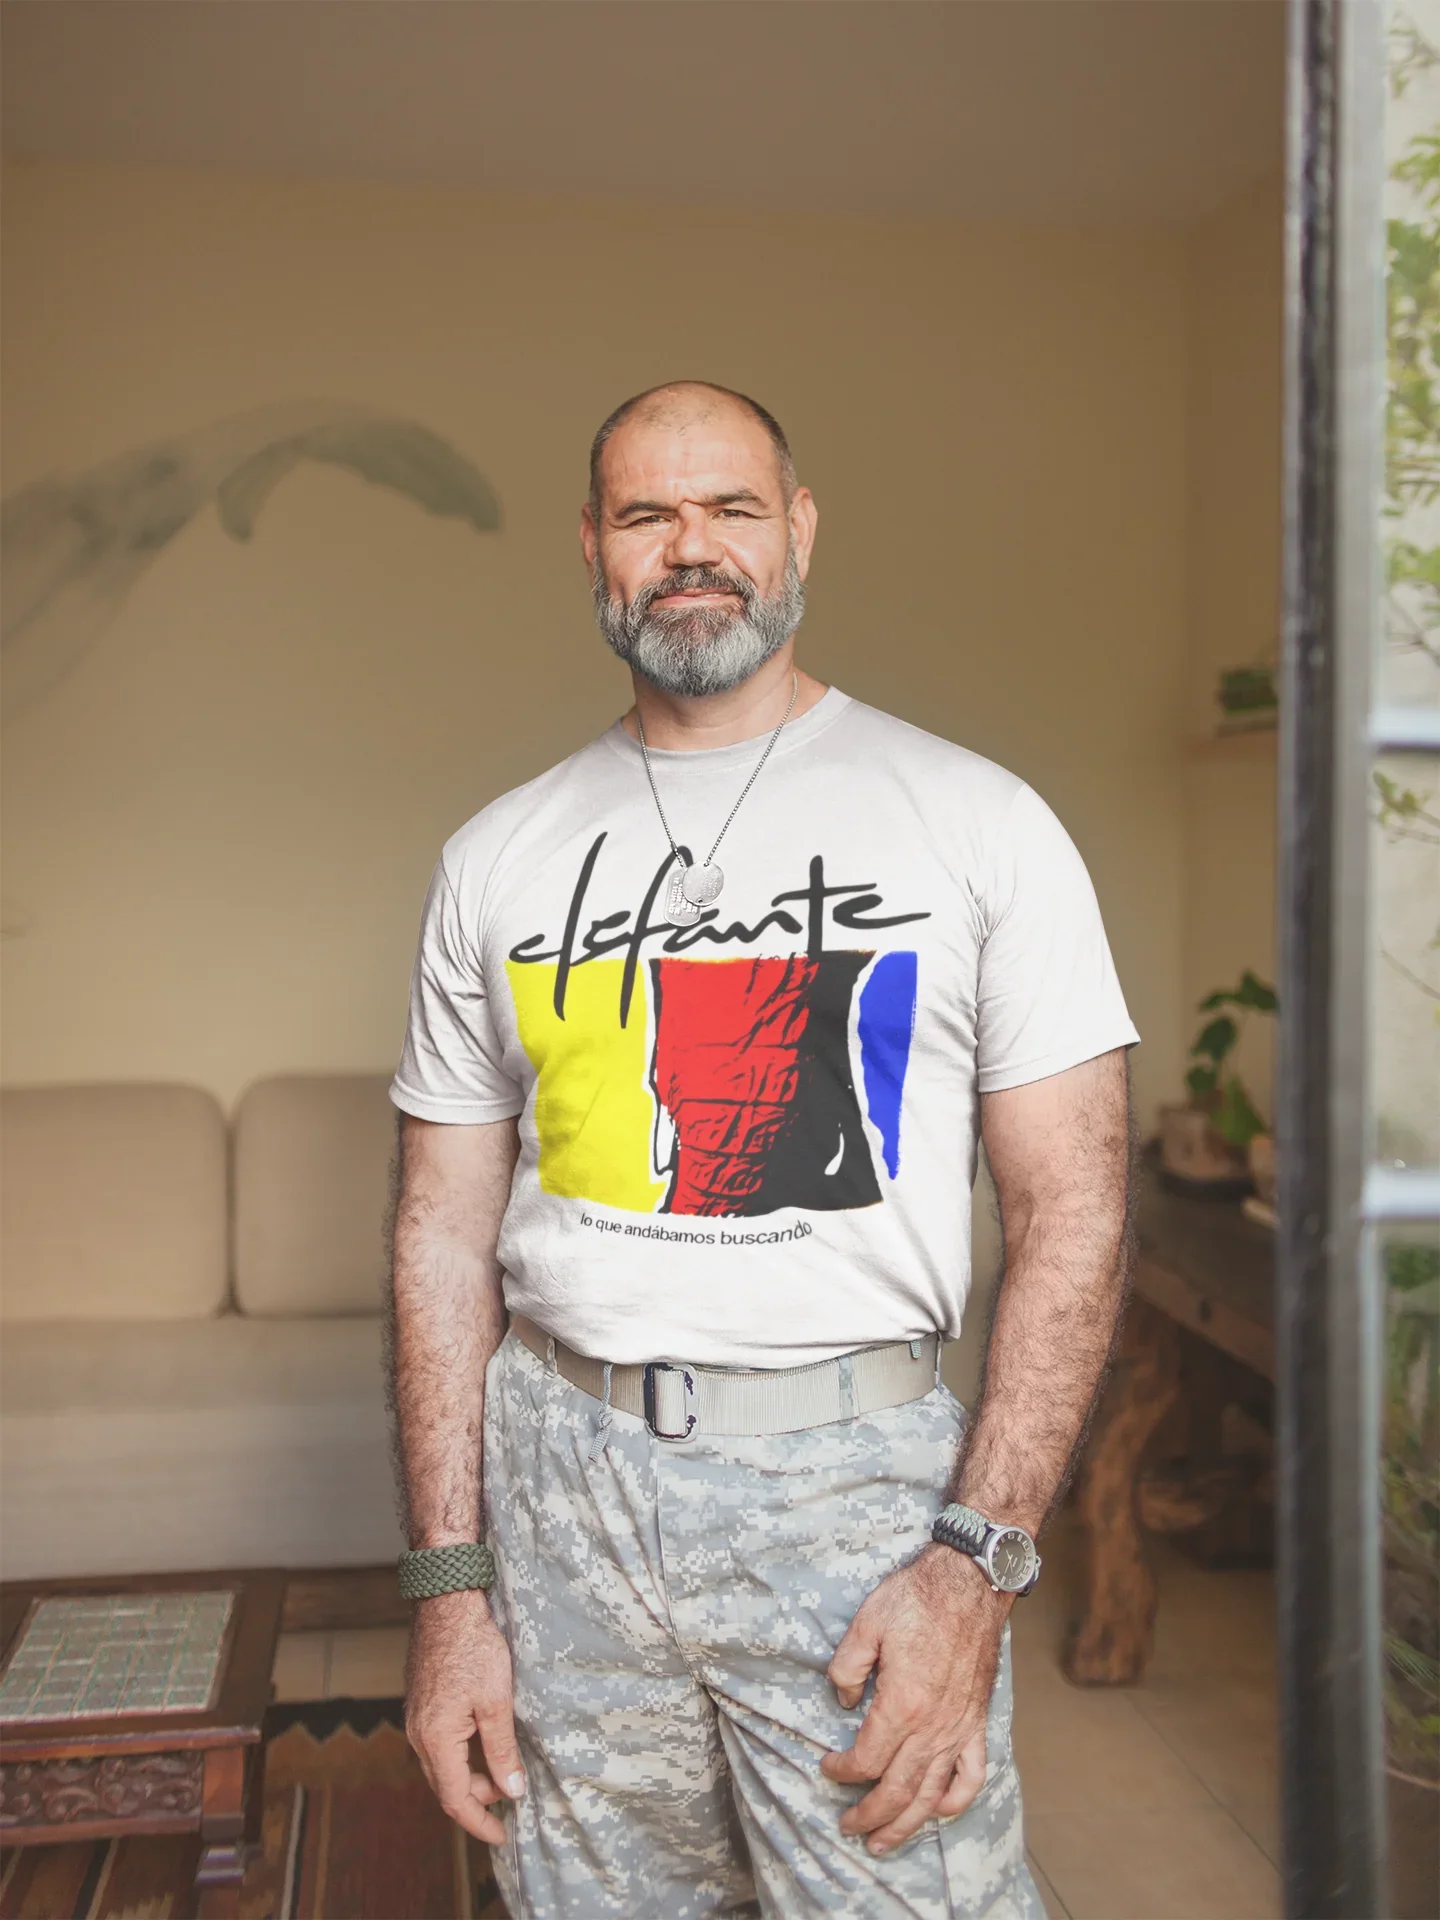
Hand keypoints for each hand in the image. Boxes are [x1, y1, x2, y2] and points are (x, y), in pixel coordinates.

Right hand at [405, 1587, 524, 1844]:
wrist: (445, 1604)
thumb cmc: (473, 1647)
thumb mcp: (496, 1701)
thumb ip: (502, 1750)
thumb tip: (512, 1790)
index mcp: (435, 1740)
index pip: (456, 1800)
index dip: (480, 1823)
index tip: (502, 1837)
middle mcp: (418, 1736)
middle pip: (446, 1787)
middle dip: (478, 1801)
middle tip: (510, 1800)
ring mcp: (416, 1720)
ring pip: (441, 1767)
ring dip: (470, 1778)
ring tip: (501, 1774)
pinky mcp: (420, 1705)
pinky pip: (437, 1746)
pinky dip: (460, 1757)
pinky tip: (481, 1746)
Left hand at [820, 1545, 1008, 1855]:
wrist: (971, 1583)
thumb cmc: (918, 1598)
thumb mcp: (867, 1623)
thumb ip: (847, 1668)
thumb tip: (843, 1701)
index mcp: (901, 1705)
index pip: (866, 1759)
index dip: (842, 1771)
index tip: (827, 1767)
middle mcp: (933, 1727)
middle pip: (897, 1790)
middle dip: (868, 1815)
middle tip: (847, 1827)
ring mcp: (959, 1729)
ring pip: (932, 1795)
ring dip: (906, 1824)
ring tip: (884, 1843)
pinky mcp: (977, 1722)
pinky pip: (972, 1775)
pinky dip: (956, 1801)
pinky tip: (938, 1809)